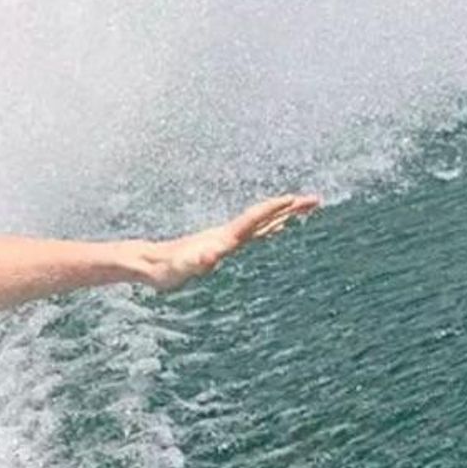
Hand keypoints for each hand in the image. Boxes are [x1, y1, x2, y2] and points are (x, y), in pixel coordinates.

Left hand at [142, 194, 320, 290]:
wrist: (150, 263)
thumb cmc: (166, 269)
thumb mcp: (182, 267)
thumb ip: (195, 261)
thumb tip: (209, 256)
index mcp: (223, 237)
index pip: (253, 219)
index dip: (273, 209)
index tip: (294, 198)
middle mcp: (227, 234)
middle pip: (263, 216)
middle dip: (289, 207)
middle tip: (316, 200)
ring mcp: (226, 239)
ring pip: (261, 223)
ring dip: (283, 215)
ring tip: (304, 208)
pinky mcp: (222, 246)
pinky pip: (253, 234)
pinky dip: (270, 228)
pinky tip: (277, 228)